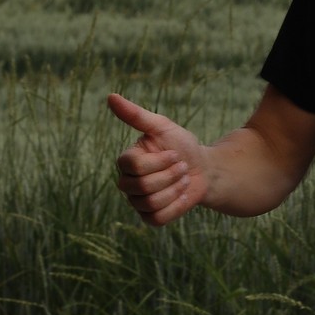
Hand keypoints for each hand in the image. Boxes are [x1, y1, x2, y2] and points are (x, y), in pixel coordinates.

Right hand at [109, 93, 209, 226]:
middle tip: (182, 166)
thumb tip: (110, 96)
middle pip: (141, 187)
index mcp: (127, 161)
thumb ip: (136, 115)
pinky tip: (184, 195)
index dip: (159, 161)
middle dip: (169, 176)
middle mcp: (127, 182)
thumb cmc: (181, 145)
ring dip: (174, 190)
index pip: (134, 166)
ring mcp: (137, 202)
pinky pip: (157, 219)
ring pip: (150, 203)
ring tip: (184, 179)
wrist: (204, 169)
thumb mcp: (162, 126)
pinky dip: (175, 207)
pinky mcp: (150, 217)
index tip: (175, 153)